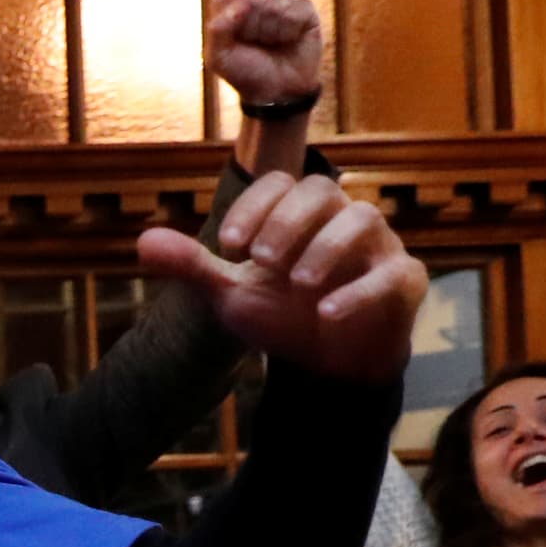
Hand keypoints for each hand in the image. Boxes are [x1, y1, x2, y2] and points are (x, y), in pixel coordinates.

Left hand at [140, 171, 426, 383]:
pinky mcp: (403, 281)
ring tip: (296, 283)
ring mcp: (377, 248)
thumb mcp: (231, 293)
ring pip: (364, 218)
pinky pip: (393, 274)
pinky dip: (358, 291)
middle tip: (261, 261)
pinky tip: (325, 313)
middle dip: (287, 222)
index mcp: (300, 215)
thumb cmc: (282, 314)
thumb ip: (194, 267)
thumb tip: (142, 242)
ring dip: (326, 247)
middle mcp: (341, 219)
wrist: (325, 362)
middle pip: (322, 192)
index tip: (228, 246)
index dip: (254, 207)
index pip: (280, 183)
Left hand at [206, 0, 323, 112]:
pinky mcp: (305, 12)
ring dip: (272, 31)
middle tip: (257, 46)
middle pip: (251, 0)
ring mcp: (281, 6)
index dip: (231, 20)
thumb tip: (241, 3)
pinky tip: (291, 40)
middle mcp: (257, 5)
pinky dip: (292, 28)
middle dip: (252, 28)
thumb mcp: (219, 58)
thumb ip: (217, 30)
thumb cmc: (246, 73)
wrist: (278, 92)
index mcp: (232, 12)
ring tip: (274, 45)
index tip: (235, 40)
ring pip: (274, 5)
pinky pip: (298, 7)